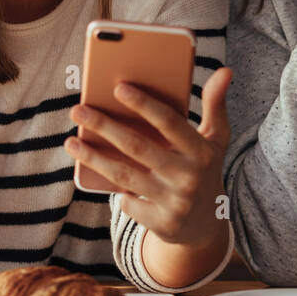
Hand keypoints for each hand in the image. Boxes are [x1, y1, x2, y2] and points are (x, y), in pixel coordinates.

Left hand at [64, 67, 232, 249]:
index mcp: (202, 151)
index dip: (144, 104)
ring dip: (94, 158)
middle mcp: (189, 176)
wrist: (207, 225)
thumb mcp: (216, 139)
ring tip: (71, 142)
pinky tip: (97, 177)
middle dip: (105, 126)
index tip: (118, 87)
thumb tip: (225, 70)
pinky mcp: (162, 224)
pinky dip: (115, 191)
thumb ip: (216, 104)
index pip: (170, 123)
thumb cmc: (205, 169)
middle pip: (139, 147)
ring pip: (125, 176)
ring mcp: (176, 202)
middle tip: (78, 110)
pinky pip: (128, 203)